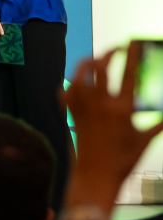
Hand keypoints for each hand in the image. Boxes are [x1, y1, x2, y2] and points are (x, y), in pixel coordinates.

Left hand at [65, 45, 162, 185]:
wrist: (95, 175)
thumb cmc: (123, 160)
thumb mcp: (144, 140)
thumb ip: (158, 124)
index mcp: (121, 108)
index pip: (128, 75)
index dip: (132, 56)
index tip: (133, 43)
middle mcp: (99, 103)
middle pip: (101, 68)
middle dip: (109, 53)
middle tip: (117, 50)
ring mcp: (82, 107)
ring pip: (79, 75)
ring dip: (88, 64)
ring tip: (97, 61)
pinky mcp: (70, 113)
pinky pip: (66, 91)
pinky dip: (71, 83)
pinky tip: (77, 82)